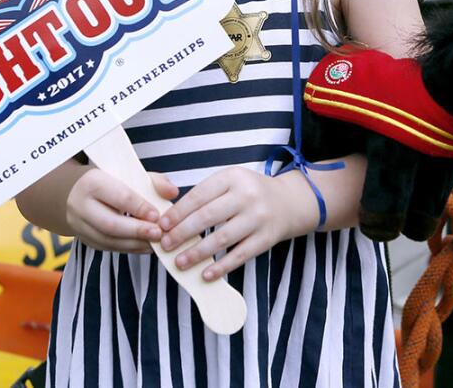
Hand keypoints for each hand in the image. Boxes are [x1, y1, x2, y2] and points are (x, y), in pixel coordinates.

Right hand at [64, 167, 179, 252]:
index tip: (157, 215)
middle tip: (159, 234)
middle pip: (110, 224)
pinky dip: (128, 249)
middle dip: (138, 231)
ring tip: (156, 243)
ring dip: (135, 244)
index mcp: (93, 182)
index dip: (140, 208)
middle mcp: (81, 205)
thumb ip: (153, 181)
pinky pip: (107, 248)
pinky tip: (145, 246)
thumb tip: (172, 192)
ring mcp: (80, 225)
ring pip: (108, 240)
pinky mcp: (84, 239)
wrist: (73, 192)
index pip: (119, 197)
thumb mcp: (127, 173)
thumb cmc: (107, 181)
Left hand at [157, 167, 314, 280]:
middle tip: (165, 245)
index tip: (162, 225)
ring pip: (223, 238)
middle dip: (183, 232)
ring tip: (180, 262)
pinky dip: (222, 266)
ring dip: (198, 252)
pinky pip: (240, 255)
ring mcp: (258, 217)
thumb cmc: (249, 193)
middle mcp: (247, 195)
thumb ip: (205, 195)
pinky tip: (206, 274)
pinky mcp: (267, 238)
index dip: (178, 211)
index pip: (199, 195)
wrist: (290, 202)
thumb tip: (171, 219)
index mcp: (232, 177)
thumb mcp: (230, 182)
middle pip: (209, 216)